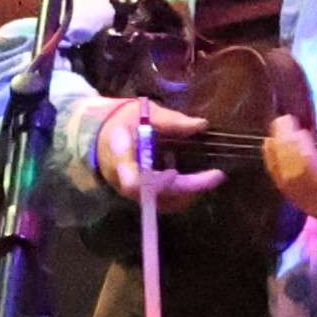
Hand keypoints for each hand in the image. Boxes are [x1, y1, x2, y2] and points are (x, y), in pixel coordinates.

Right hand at [94, 100, 225, 210]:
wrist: (100, 136)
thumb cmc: (121, 122)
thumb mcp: (142, 113)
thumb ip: (170, 121)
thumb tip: (201, 125)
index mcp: (120, 159)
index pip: (133, 182)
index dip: (157, 183)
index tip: (176, 172)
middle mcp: (124, 183)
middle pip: (157, 197)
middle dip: (189, 188)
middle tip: (216, 175)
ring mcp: (131, 193)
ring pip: (163, 204)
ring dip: (188, 193)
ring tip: (206, 176)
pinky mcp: (139, 196)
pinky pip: (163, 202)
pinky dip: (180, 193)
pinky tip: (186, 175)